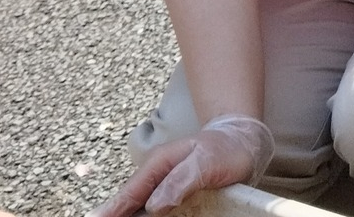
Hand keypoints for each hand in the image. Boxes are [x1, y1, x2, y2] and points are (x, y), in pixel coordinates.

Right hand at [91, 116, 274, 216]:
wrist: (242, 143)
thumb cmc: (225, 149)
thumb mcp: (206, 161)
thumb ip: (181, 181)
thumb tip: (153, 206)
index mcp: (158, 164)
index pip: (129, 194)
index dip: (111, 211)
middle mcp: (155, 177)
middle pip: (127, 204)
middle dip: (114, 215)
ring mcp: (161, 188)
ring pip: (136, 209)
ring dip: (127, 215)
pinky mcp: (171, 197)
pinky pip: (150, 211)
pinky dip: (141, 215)